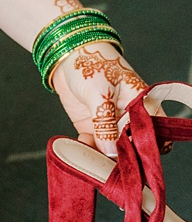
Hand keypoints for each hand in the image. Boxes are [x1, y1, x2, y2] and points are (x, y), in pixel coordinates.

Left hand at [50, 41, 149, 157]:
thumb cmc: (91, 63)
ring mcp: (112, 124)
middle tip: (109, 165)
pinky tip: (80, 147)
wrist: (65, 56)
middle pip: (134, 145)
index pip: (155, 132)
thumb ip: (106, 122)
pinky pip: (94, 145)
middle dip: (124, 157)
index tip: (133, 157)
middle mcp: (131, 117)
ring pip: (114, 149)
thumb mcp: (100, 92)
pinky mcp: (93, 127)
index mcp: (144, 105)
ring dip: (103, 156)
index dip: (147, 146)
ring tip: (91, 158)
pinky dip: (88, 149)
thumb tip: (112, 150)